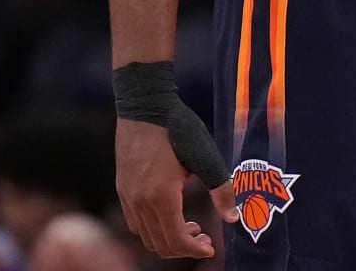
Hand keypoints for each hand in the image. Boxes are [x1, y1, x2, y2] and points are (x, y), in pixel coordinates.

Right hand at [115, 117, 237, 259]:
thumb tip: (234, 217)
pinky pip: (134, 222)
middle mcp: (140, 201)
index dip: (195, 250)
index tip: (210, 247)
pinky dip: (152, 228)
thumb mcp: (206, 157)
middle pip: (160, 245)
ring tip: (188, 226)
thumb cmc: (178, 127)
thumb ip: (221, 190)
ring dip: (167, 239)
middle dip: (184, 248)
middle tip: (203, 237)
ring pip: (145, 236)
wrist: (144, 104)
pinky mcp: (122, 187)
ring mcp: (128, 195)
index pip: (176, 241)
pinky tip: (168, 213)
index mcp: (162, 196)